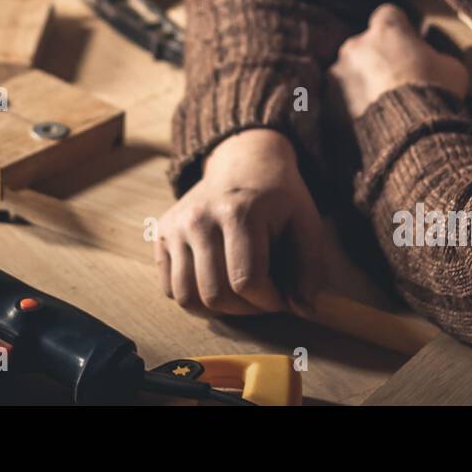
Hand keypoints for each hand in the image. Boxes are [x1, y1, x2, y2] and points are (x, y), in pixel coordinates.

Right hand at [155, 128, 323, 315]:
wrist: (244, 161)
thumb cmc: (279, 198)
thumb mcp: (306, 224)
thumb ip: (309, 268)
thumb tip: (301, 310)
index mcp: (239, 213)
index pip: (247, 282)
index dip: (269, 302)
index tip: (281, 296)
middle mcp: (200, 218)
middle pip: (215, 294)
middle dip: (245, 310)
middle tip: (261, 297)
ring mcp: (176, 225)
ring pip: (186, 296)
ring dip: (217, 309)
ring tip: (238, 294)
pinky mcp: (162, 232)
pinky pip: (168, 287)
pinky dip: (192, 297)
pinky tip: (215, 282)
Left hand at [329, 4, 468, 117]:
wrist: (412, 130)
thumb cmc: (436, 91)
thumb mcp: (451, 67)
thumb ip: (435, 57)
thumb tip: (432, 63)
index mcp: (386, 28)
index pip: (388, 15)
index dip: (399, 29)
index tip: (408, 44)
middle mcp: (356, 44)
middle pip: (365, 44)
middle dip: (378, 58)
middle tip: (397, 80)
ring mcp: (339, 72)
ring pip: (350, 71)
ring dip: (362, 82)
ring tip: (382, 104)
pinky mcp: (330, 100)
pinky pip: (340, 98)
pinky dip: (351, 105)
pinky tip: (370, 119)